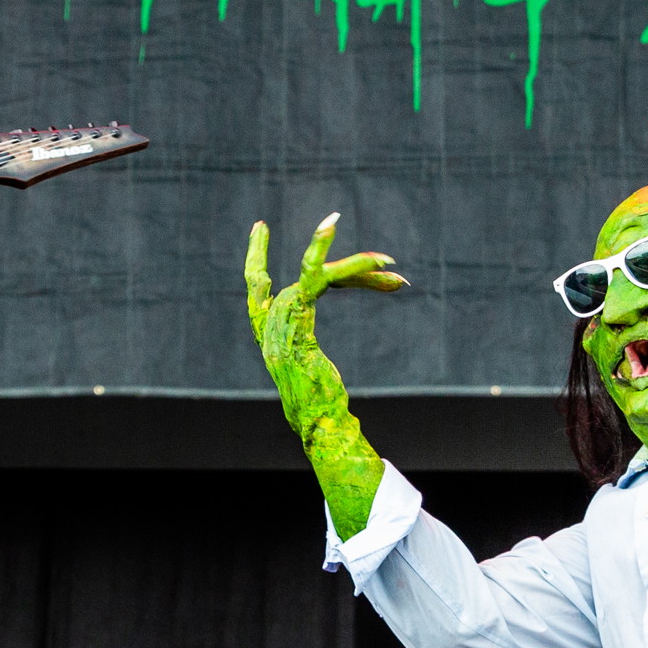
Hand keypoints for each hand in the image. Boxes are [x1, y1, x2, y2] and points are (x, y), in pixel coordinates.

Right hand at [245, 214, 406, 538]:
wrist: (319, 426)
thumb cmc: (320, 409)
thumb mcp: (315, 374)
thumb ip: (310, 355)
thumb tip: (320, 375)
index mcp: (272, 335)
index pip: (257, 288)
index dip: (257, 257)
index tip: (260, 228)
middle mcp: (272, 326)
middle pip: (304, 277)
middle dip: (330, 258)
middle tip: (334, 220)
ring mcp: (283, 324)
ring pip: (318, 275)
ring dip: (357, 268)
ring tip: (389, 263)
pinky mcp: (300, 326)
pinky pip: (322, 282)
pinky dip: (348, 267)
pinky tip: (376, 262)